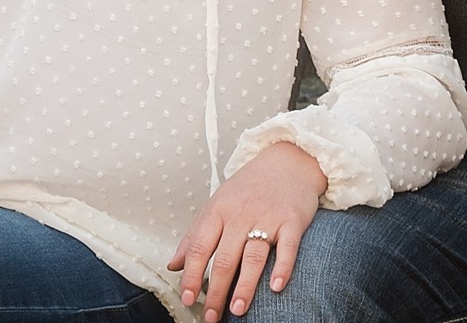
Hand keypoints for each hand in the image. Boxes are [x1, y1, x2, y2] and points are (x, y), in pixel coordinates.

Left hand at [169, 139, 324, 318]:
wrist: (288, 159)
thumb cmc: (249, 187)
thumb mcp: (217, 204)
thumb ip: (195, 236)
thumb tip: (173, 265)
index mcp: (219, 209)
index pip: (201, 247)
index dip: (192, 275)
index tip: (188, 299)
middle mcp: (242, 213)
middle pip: (225, 258)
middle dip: (216, 291)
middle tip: (211, 317)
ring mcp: (268, 216)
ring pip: (253, 257)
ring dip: (244, 287)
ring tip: (237, 310)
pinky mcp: (292, 220)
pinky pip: (288, 247)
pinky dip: (282, 268)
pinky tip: (276, 288)